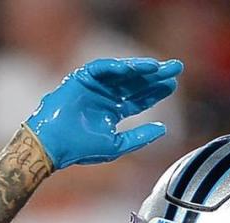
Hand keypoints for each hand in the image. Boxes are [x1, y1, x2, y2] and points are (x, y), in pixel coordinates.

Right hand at [25, 57, 182, 169]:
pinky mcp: (83, 78)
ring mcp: (96, 86)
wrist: (54, 145)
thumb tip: (163, 129)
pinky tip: (132, 68)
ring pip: (122, 74)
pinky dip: (116, 67)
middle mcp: (107, 96)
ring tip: (157, 67)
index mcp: (114, 111)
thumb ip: (139, 138)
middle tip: (175, 67)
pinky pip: (102, 68)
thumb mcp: (117, 145)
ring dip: (140, 68)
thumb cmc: (81, 148)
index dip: (156, 92)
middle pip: (136, 83)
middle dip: (155, 76)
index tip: (173, 85)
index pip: (140, 99)